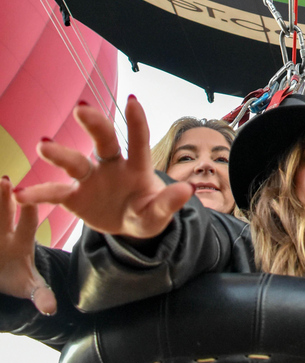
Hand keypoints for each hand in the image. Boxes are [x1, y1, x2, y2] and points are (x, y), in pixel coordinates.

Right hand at [0, 177, 56, 314]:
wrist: (2, 275)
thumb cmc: (17, 278)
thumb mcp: (29, 288)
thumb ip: (40, 295)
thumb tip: (49, 309)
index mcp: (23, 243)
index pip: (28, 225)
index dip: (29, 214)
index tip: (29, 204)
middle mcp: (5, 232)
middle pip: (4, 213)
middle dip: (2, 198)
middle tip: (3, 181)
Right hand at [16, 96, 193, 238]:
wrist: (128, 225)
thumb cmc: (147, 212)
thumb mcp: (159, 213)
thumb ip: (169, 202)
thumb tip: (188, 189)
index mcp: (137, 167)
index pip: (138, 141)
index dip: (136, 122)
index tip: (132, 100)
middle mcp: (111, 166)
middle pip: (103, 141)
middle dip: (94, 124)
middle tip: (82, 109)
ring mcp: (90, 179)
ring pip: (75, 162)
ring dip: (60, 153)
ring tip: (43, 145)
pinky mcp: (74, 196)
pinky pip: (55, 193)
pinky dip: (39, 194)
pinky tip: (21, 193)